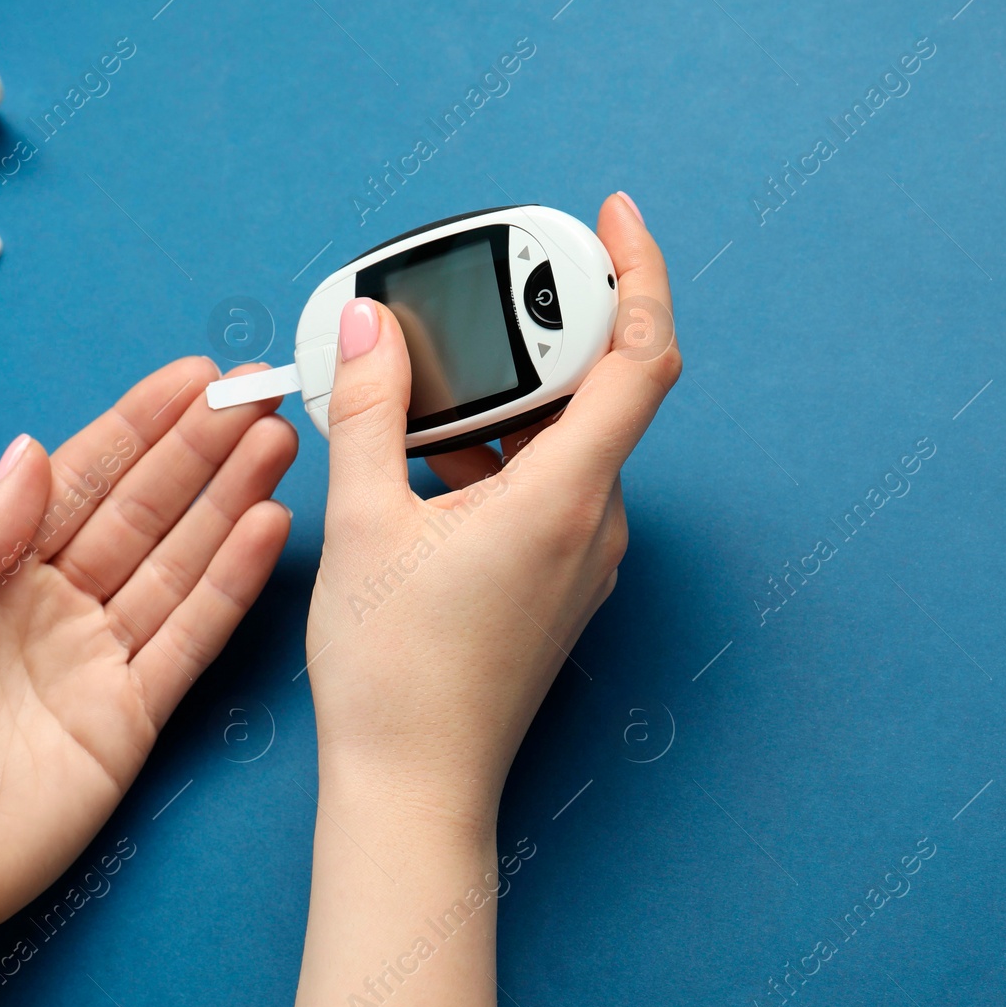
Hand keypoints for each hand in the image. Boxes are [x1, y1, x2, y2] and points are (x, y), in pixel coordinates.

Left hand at [0, 356, 295, 959]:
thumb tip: (32, 452)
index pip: (84, 479)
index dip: (142, 426)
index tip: (197, 379)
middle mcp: (58, 603)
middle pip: (146, 510)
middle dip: (203, 450)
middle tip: (261, 396)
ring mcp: (103, 656)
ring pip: (181, 561)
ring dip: (231, 501)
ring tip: (279, 445)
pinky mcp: (137, 714)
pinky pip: (194, 635)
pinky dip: (233, 584)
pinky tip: (265, 529)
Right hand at [305, 193, 678, 821]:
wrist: (413, 788)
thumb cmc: (393, 673)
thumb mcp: (364, 524)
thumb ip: (369, 414)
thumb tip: (371, 331)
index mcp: (567, 497)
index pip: (641, 358)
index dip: (639, 274)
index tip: (614, 218)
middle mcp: (596, 524)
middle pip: (598, 394)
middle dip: (539, 338)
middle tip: (476, 305)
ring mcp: (584, 560)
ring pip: (564, 446)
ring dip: (505, 408)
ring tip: (422, 399)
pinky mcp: (559, 585)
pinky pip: (548, 492)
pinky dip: (500, 460)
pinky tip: (428, 470)